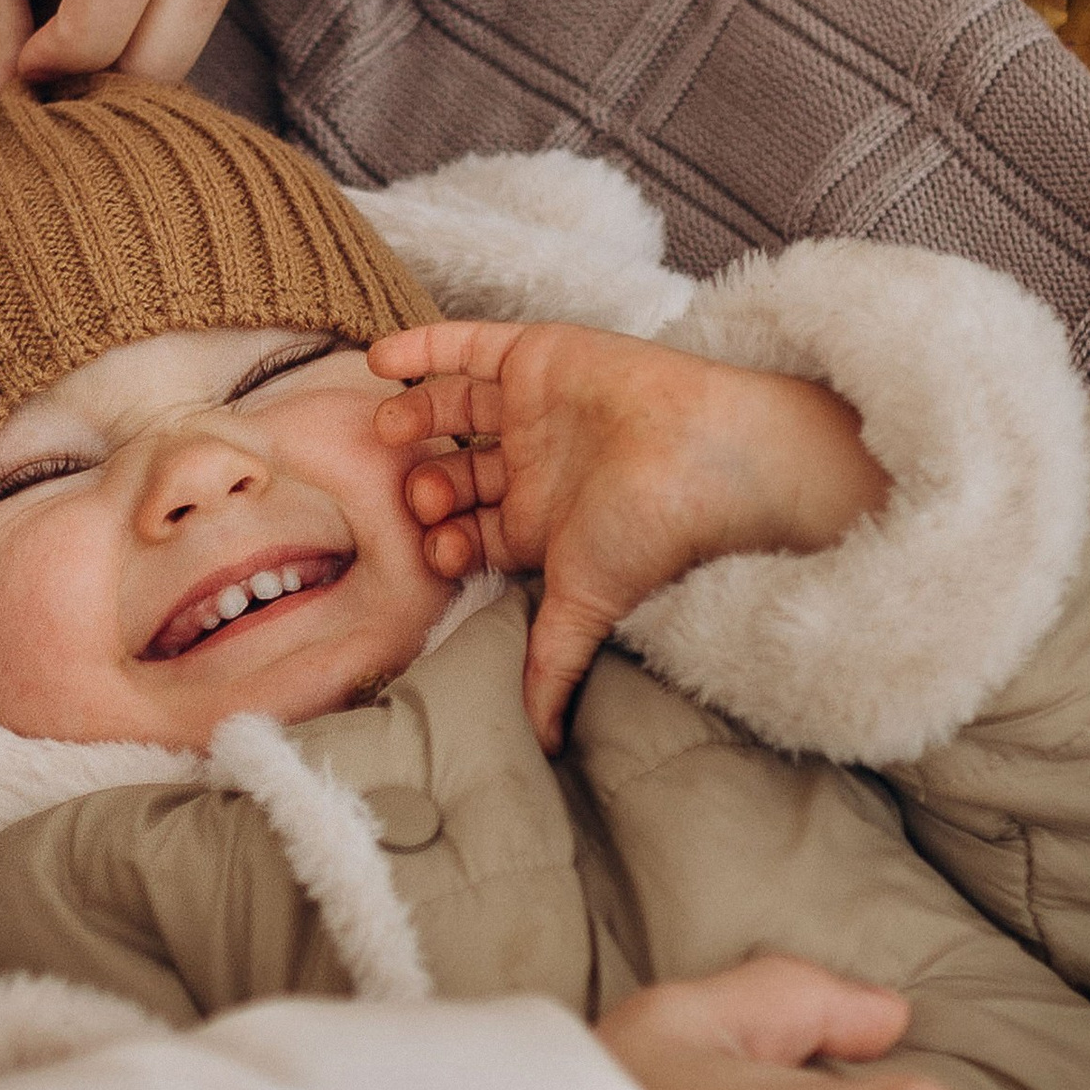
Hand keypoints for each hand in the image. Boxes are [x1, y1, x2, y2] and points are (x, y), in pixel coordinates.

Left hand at [365, 316, 890, 749]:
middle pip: (457, 472)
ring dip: (417, 419)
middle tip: (418, 496)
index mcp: (542, 523)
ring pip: (457, 410)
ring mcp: (537, 408)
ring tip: (390, 429)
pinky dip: (424, 347)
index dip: (440, 542)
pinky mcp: (541, 356)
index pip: (470, 532)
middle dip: (427, 486)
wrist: (709, 455)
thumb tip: (541, 744)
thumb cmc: (655, 530)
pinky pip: (470, 345)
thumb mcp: (585, 606)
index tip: (433, 554)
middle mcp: (537, 465)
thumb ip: (552, 667)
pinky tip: (380, 360)